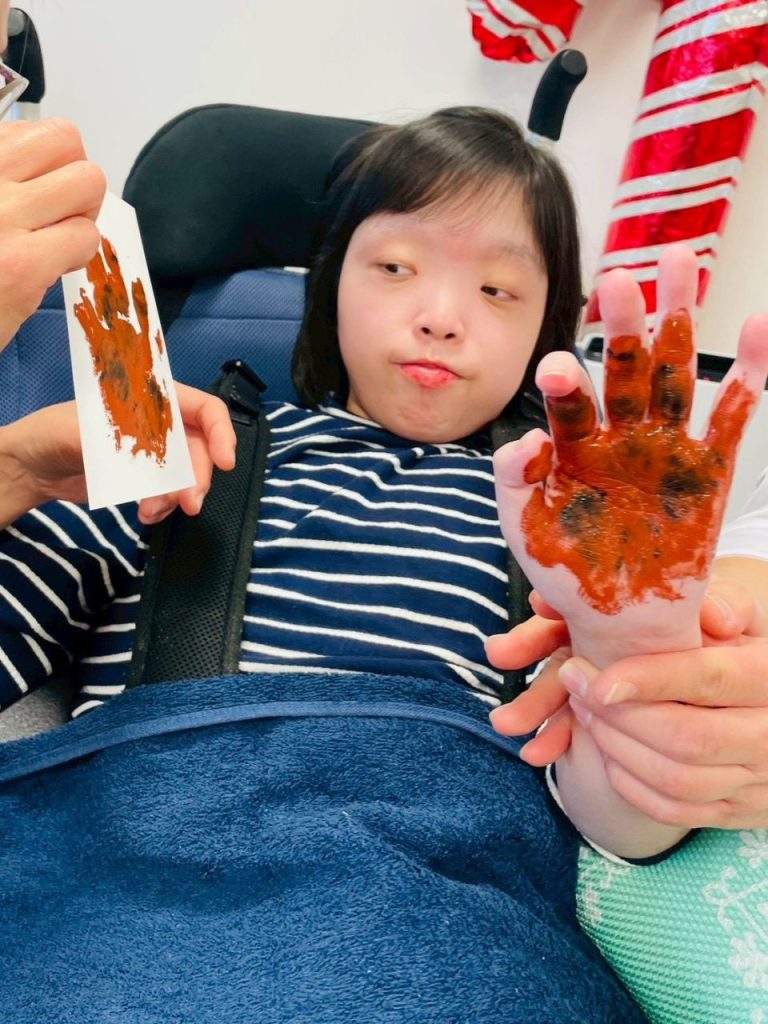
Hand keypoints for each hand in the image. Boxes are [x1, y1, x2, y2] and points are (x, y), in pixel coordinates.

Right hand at [0, 119, 105, 349]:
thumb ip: (2, 182)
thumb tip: (42, 167)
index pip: (29, 129)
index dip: (43, 162)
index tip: (31, 193)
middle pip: (66, 139)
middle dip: (72, 178)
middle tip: (54, 214)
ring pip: (88, 181)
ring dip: (81, 214)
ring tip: (52, 239)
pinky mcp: (21, 265)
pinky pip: (85, 237)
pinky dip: (78, 254)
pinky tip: (49, 268)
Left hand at [0, 384, 235, 527]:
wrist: (31, 467)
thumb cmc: (52, 433)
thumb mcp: (82, 431)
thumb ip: (122, 442)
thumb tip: (155, 459)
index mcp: (152, 397)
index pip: (203, 408)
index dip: (221, 432)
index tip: (225, 462)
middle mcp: (161, 422)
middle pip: (200, 448)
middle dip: (198, 478)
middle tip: (190, 505)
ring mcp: (155, 451)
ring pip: (188, 475)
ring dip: (178, 496)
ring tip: (151, 511)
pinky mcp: (146, 477)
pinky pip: (170, 492)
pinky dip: (164, 506)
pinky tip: (146, 514)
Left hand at [489, 582, 767, 828]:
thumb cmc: (744, 650)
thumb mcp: (746, 619)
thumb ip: (724, 606)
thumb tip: (709, 612)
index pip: (709, 680)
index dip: (648, 680)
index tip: (595, 677)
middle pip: (686, 738)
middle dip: (618, 715)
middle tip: (574, 681)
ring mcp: (758, 782)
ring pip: (676, 779)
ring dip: (616, 747)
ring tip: (584, 709)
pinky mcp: (739, 812)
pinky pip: (676, 811)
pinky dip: (631, 784)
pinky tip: (606, 750)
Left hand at [493, 245, 767, 667]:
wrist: (617, 619)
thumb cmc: (564, 569)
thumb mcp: (525, 525)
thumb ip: (512, 478)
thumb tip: (525, 438)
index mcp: (574, 443)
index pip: (569, 398)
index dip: (564, 380)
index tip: (557, 370)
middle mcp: (621, 435)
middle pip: (624, 366)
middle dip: (623, 324)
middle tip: (619, 278)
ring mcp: (666, 448)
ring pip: (676, 373)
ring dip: (679, 321)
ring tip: (680, 262)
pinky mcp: (709, 470)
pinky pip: (733, 415)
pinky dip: (750, 373)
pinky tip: (758, 325)